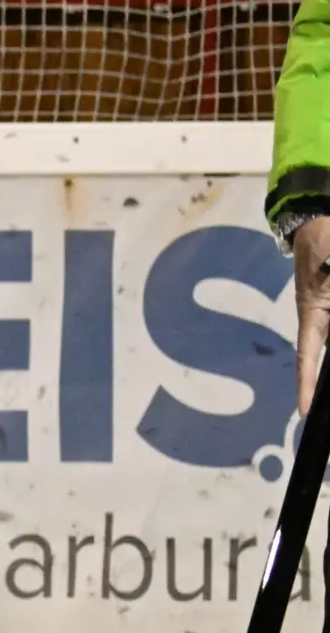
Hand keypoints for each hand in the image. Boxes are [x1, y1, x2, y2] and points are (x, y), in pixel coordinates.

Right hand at [297, 217, 329, 416]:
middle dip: (325, 379)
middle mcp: (322, 319)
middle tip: (324, 408)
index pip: (307, 355)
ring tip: (329, 389)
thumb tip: (329, 323)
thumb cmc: (325, 241)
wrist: (321, 221)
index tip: (305, 411)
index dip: (306, 384)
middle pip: (327, 354)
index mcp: (312, 313)